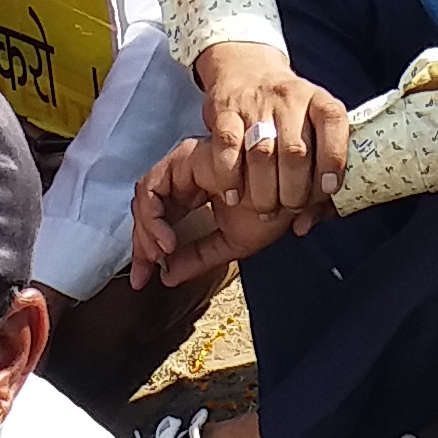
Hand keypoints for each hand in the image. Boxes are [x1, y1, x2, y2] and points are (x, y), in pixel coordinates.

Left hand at [127, 142, 312, 288]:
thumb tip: (166, 276)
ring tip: (161, 255)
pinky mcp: (184, 159)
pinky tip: (167, 240)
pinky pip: (152, 188)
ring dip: (146, 231)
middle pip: (147, 209)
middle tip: (144, 272)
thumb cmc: (273, 210)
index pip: (159, 219)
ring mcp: (184, 165)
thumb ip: (198, 257)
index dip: (146, 250)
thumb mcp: (229, 243)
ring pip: (145, 198)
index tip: (146, 278)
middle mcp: (186, 176)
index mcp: (195, 191)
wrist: (295, 190)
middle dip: (141, 243)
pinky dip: (153, 216)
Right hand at [184, 39, 351, 220]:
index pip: (334, 122)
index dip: (334, 158)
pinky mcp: (226, 109)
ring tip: (264, 209)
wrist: (248, 70)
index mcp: (319, 101)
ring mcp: (257, 103)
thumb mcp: (310, 131)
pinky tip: (233, 195)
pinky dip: (230, 176)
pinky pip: (227, 144)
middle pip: (295, 150)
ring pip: (262, 152)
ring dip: (263, 191)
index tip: (328, 188)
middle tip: (289, 208)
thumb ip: (315, 178)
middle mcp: (291, 98)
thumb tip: (304, 226)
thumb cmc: (288, 116)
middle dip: (294, 191)